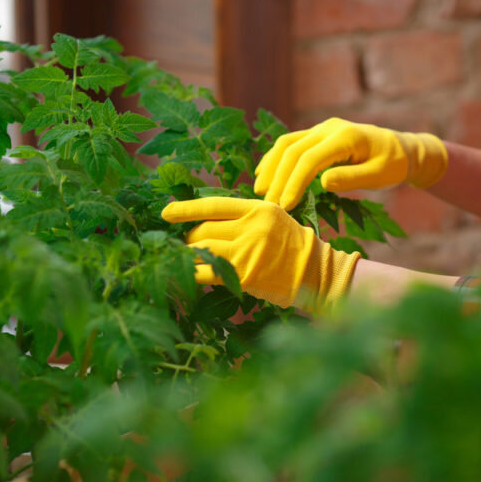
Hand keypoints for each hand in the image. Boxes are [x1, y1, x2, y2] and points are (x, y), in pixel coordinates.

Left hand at [161, 197, 360, 310]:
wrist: (314, 272)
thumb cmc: (291, 246)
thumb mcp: (273, 219)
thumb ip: (243, 217)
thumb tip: (205, 222)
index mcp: (258, 209)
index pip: (214, 205)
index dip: (187, 208)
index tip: (165, 212)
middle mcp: (251, 227)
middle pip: (204, 229)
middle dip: (189, 238)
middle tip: (185, 245)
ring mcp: (248, 251)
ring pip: (202, 249)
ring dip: (189, 256)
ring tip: (184, 259)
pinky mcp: (245, 274)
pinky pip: (208, 273)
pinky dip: (194, 274)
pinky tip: (187, 276)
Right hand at [254, 117, 447, 209]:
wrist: (400, 149)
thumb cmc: (392, 165)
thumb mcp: (379, 176)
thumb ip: (352, 178)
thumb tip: (322, 182)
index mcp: (345, 137)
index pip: (309, 159)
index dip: (294, 182)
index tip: (285, 206)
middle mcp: (329, 128)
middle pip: (292, 150)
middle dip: (278, 178)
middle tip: (269, 204)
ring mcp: (322, 128)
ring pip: (287, 143)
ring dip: (271, 166)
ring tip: (261, 191)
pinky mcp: (318, 134)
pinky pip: (291, 143)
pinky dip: (276, 159)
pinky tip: (265, 174)